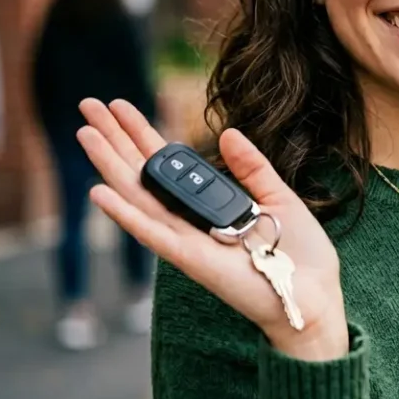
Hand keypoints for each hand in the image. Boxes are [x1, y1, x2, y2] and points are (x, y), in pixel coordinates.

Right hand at [75, 98, 348, 360]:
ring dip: (109, 166)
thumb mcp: (278, 198)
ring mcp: (186, 240)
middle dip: (114, 139)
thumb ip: (252, 168)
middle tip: (88, 105)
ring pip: (138, 197)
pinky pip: (153, 234)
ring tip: (85, 133)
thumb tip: (229, 133)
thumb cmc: (297, 254)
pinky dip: (125, 215)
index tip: (120, 105)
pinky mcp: (191, 259)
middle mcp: (189, 220)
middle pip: (142, 173)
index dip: (142, 133)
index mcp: (207, 204)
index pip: (166, 162)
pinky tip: (99, 192)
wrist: (314, 294)